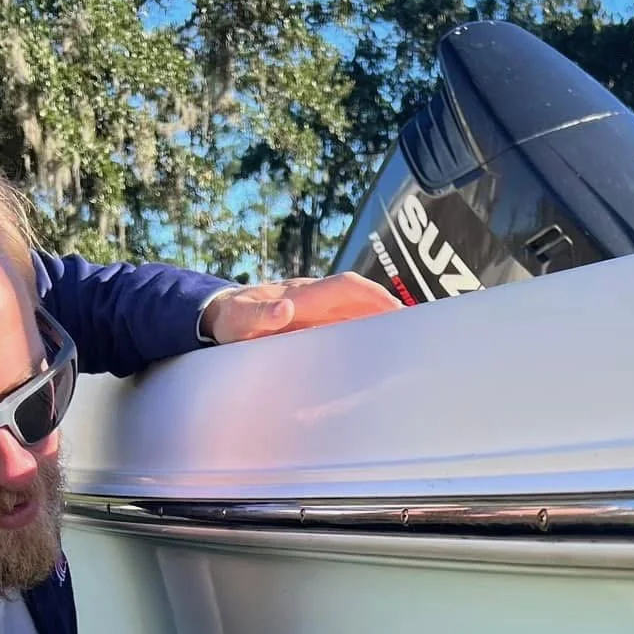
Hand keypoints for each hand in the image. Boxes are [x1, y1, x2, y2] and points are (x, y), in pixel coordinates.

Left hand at [201, 273, 400, 342]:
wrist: (220, 315)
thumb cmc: (231, 321)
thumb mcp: (239, 322)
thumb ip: (260, 316)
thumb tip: (286, 308)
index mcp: (302, 295)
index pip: (346, 287)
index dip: (374, 296)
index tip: (397, 311)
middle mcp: (313, 296)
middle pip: (358, 295)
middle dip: (386, 307)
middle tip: (414, 329)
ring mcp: (314, 306)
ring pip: (354, 308)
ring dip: (378, 319)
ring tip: (403, 340)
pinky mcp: (313, 318)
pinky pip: (344, 319)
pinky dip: (363, 328)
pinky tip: (375, 346)